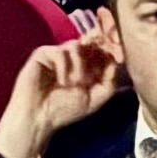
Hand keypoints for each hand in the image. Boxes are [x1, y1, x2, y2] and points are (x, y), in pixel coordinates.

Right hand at [0, 31, 124, 157]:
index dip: (110, 44)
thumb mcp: (96, 97)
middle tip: (97, 64)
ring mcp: (59, 53)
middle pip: (91, 40)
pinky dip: (64, 67)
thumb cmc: (65, 110)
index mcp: (88, 65)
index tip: (117, 51)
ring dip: (79, 66)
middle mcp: (74, 56)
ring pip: (77, 46)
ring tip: (74, 84)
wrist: (39, 118)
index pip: (102, 47)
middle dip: (97, 49)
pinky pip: (61, 52)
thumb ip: (109, 79)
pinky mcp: (44, 53)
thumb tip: (117, 58)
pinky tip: (61, 81)